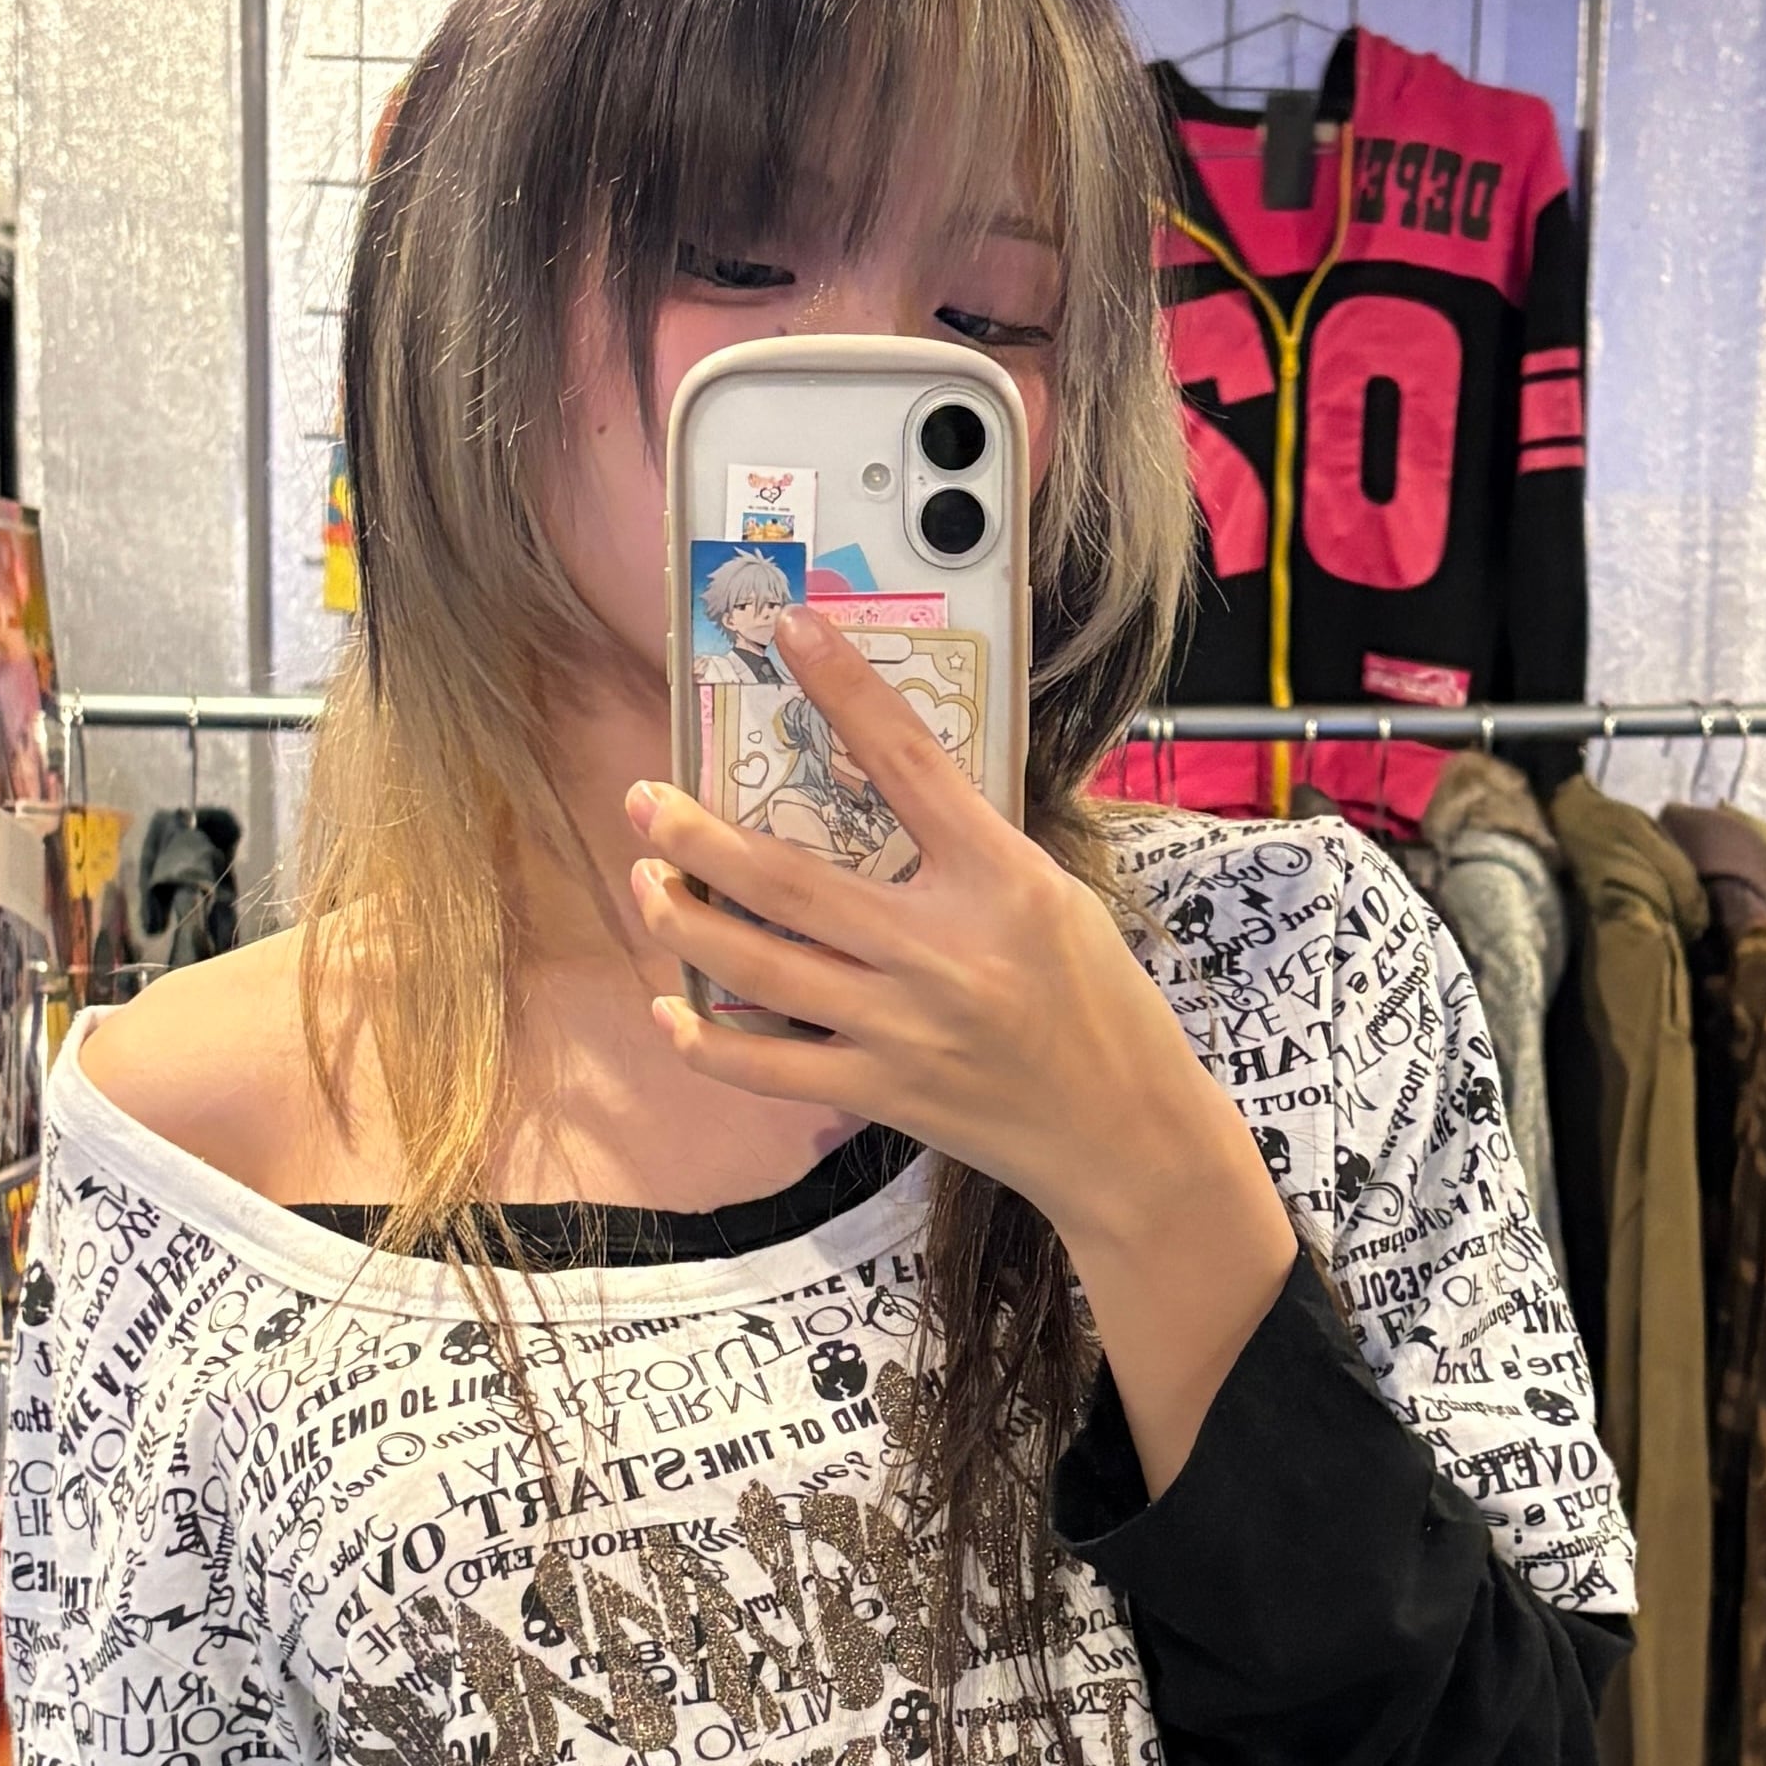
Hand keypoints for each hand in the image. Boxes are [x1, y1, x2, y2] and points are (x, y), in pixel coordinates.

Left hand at [630, 607, 1295, 1491]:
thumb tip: (872, 783)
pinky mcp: (883, 1092)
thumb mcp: (1054, 897)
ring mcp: (904, 1029)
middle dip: (699, 838)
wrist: (1124, 1133)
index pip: (911, 764)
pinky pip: (767, 1068)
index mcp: (1000, 881)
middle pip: (792, 882)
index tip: (791, 633)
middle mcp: (943, 951)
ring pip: (761, 970)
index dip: (846, 693)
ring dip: (687, 923)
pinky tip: (669, 1007)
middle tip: (642, 800)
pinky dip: (706, 1042)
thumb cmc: (1096, 1002)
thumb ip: (967, 847)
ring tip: (644, 882)